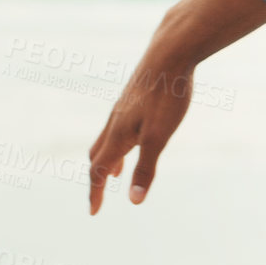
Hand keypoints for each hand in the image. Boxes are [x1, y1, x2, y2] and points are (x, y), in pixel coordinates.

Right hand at [87, 56, 194, 213]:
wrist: (171, 52)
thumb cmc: (166, 95)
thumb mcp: (159, 136)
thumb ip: (146, 168)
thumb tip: (134, 201)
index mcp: (117, 135)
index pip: (98, 170)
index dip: (95, 193)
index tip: (94, 212)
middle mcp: (115, 121)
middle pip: (97, 155)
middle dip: (97, 177)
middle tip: (100, 195)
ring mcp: (123, 107)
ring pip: (107, 139)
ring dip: (109, 159)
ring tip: (117, 173)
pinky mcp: (133, 97)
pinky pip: (118, 125)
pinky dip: (120, 142)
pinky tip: (136, 136)